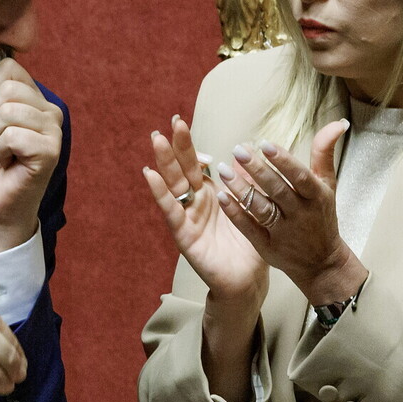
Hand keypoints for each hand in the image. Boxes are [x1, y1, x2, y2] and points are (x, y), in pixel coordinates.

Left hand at [0, 58, 62, 256]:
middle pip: (6, 89)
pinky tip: (11, 162)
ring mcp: (54, 129)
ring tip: (3, 152)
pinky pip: (13, 135)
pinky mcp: (51, 150)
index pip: (7, 68)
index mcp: (33, 96)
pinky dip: (2, 150)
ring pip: (8, 112)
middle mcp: (49, 108)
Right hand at [143, 115, 267, 310]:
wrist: (248, 280)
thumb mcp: (251, 207)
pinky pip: (171, 212)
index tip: (179, 120)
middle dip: (175, 146)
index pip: (195, 163)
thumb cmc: (249, 245)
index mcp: (211, 194)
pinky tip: (150, 176)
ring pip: (173, 186)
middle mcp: (195, 203)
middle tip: (170, 122)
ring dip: (164, 163)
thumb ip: (246, 182)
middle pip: (182, 169)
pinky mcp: (184, 236)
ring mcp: (187, 218)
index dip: (187, 144)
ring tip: (157, 140)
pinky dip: (160, 193)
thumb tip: (246, 152)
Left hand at [215, 120, 366, 304]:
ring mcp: (284, 233)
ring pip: (261, 209)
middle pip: (277, 191)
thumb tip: (338, 122)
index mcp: (317, 197)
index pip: (300, 177)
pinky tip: (222, 196)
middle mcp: (301, 215)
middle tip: (238, 150)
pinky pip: (249, 228)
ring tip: (223, 169)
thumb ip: (325, 153)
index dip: (284, 160)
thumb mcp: (328, 184)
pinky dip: (235, 213)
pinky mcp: (267, 247)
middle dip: (257, 170)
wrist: (321, 263)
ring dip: (241, 189)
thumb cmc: (322, 215)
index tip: (265, 143)